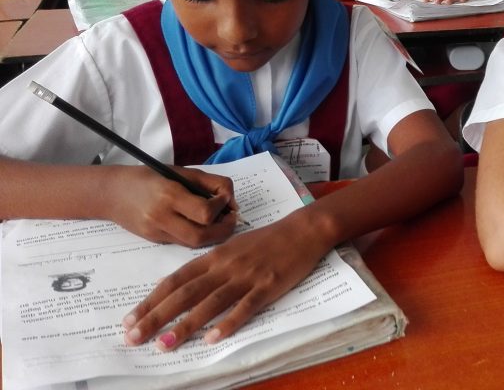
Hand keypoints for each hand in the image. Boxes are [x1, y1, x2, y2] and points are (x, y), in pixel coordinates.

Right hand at [104, 166, 237, 246]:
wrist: (111, 193)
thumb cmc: (149, 177)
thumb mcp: (181, 172)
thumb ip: (210, 183)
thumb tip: (231, 200)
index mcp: (169, 195)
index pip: (205, 212)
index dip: (222, 207)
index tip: (225, 199)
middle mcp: (162, 217)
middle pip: (202, 236)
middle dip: (224, 229)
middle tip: (231, 218)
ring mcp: (157, 232)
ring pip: (195, 244)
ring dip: (214, 235)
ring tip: (219, 221)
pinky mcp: (154, 240)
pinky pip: (183, 243)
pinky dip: (198, 236)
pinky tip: (201, 224)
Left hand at [122, 212, 331, 350]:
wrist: (302, 230)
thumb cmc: (267, 240)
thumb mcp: (231, 248)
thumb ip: (206, 266)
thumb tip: (177, 285)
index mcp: (214, 256)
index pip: (175, 280)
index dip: (151, 300)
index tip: (130, 320)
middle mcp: (225, 266)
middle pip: (185, 294)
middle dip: (156, 317)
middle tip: (133, 338)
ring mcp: (246, 276)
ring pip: (210, 303)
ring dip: (185, 325)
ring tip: (165, 345)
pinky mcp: (268, 286)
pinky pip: (245, 307)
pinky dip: (228, 323)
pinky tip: (212, 339)